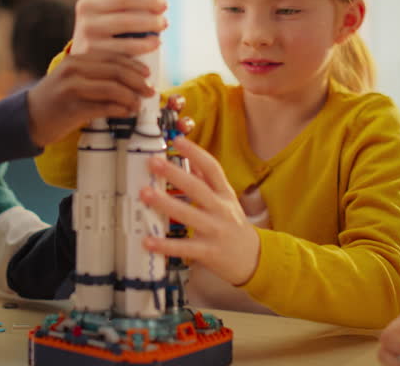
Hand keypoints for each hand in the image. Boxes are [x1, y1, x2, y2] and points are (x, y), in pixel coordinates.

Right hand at [26, 49, 153, 145]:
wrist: (29, 118)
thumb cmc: (56, 99)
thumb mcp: (72, 78)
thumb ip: (94, 73)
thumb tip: (130, 76)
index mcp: (76, 59)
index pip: (112, 57)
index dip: (133, 65)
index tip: (147, 74)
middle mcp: (73, 70)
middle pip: (115, 71)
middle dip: (137, 81)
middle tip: (150, 91)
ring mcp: (72, 89)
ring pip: (112, 89)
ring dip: (131, 97)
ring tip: (138, 104)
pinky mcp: (73, 109)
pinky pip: (104, 107)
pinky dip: (120, 110)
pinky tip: (127, 113)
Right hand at [72, 0, 168, 55]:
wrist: (85, 56)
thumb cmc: (106, 23)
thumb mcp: (112, 5)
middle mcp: (85, 6)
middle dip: (148, 0)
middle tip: (164, 5)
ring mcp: (88, 28)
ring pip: (125, 21)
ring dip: (150, 22)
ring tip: (164, 23)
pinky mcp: (93, 50)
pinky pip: (125, 45)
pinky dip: (144, 44)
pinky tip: (156, 42)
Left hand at [138, 136, 260, 286]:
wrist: (254, 259)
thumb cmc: (234, 226)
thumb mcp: (226, 200)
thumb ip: (209, 181)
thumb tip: (191, 160)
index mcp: (225, 195)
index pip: (213, 168)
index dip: (196, 153)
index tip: (177, 140)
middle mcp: (221, 210)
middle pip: (198, 188)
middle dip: (175, 174)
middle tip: (154, 162)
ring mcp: (215, 231)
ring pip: (188, 215)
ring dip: (165, 204)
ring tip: (145, 193)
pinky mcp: (208, 252)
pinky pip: (184, 247)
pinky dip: (165, 245)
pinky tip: (148, 240)